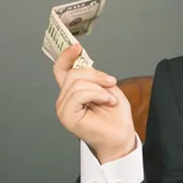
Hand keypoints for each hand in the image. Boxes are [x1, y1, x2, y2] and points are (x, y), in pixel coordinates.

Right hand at [53, 44, 136, 162]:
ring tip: (109, 98)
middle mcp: (65, 99)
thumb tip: (82, 63)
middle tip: (110, 83)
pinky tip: (107, 102)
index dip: (66, 56)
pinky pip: (80, 94)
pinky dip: (97, 95)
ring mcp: (63, 108)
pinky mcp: (67, 116)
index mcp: (73, 91)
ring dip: (99, 87)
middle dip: (96, 75)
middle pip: (73, 73)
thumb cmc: (115, 116)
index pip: (61, 70)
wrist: (121, 136)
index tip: (76, 47)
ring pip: (77, 82)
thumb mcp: (107, 87)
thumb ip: (93, 76)